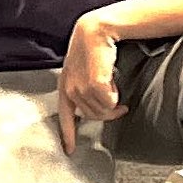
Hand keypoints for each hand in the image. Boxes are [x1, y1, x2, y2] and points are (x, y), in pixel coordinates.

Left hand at [56, 12, 121, 150]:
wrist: (95, 30)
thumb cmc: (93, 51)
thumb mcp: (83, 71)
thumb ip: (84, 88)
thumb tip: (99, 108)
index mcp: (64, 86)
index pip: (64, 116)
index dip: (67, 135)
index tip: (69, 151)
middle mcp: (68, 89)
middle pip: (93, 116)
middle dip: (108, 112)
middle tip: (119, 105)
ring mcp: (79, 87)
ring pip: (103, 111)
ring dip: (112, 101)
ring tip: (113, 85)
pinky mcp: (92, 84)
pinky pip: (110, 102)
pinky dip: (115, 94)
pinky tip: (113, 80)